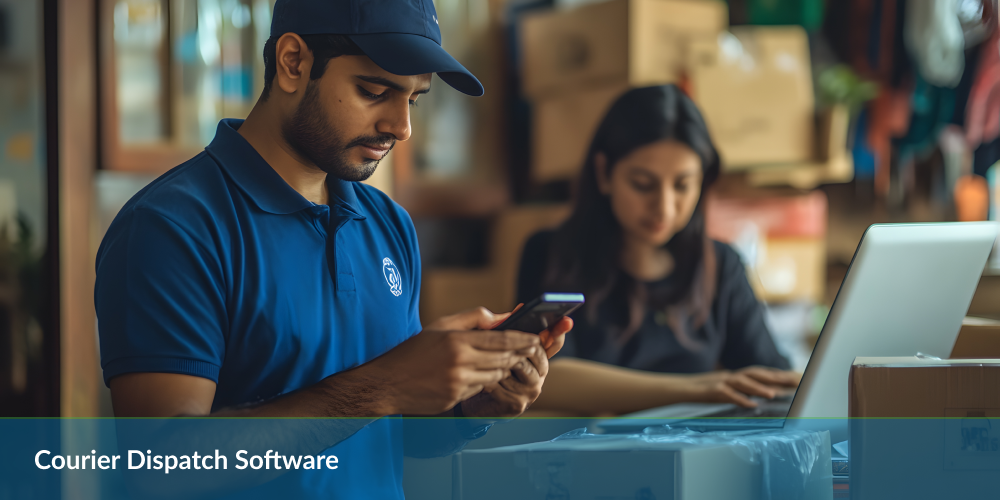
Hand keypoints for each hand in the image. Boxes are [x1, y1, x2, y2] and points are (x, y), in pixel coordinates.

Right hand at [364, 307, 540, 415]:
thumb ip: (472, 319)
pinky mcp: (455, 398)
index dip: (521, 339)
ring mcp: (458, 382)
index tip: (535, 339)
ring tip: (506, 362)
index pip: (500, 339)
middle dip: (518, 355)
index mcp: (456, 340)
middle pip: (503, 359)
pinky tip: (479, 376)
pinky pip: (480, 390)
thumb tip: (500, 317)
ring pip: (495, 376)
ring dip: (502, 370)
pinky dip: (483, 382)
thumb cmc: (414, 351)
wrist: (388, 383)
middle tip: (530, 350)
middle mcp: (459, 361)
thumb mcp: (440, 326)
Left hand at [460, 306, 573, 418]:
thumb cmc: (489, 370)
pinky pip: (504, 384)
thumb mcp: (499, 348)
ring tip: (486, 364)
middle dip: (517, 344)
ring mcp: (531, 391)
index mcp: (537, 359)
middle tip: (501, 342)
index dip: (559, 331)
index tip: (566, 320)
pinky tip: (483, 381)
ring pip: (518, 366)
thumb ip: (511, 331)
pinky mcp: (517, 404)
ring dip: (499, 363)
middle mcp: (539, 374)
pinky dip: (490, 381)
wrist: (475, 402)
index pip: (553, 342)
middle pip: (536, 351)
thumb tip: (519, 309)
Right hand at [684, 366, 800, 407]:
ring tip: (773, 394)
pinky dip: (740, 399)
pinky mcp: (711, 390)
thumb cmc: (698, 391)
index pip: (756, 372)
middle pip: (754, 373)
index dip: (774, 374)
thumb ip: (736, 390)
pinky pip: (727, 394)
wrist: (676, 388)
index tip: (792, 377)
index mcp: (732, 375)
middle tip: (791, 382)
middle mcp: (728, 375)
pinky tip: (751, 405)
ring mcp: (719, 381)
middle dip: (773, 377)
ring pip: (742, 381)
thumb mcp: (721, 389)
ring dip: (758, 388)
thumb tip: (755, 398)